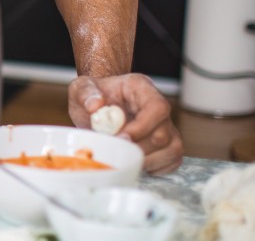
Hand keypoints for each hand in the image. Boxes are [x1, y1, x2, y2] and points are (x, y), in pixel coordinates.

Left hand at [68, 74, 182, 174]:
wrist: (97, 105)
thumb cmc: (92, 95)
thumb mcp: (81, 88)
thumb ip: (85, 93)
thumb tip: (96, 105)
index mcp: (142, 88)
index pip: (157, 108)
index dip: (142, 127)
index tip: (121, 138)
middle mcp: (158, 107)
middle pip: (164, 133)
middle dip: (140, 148)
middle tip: (117, 153)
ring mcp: (165, 126)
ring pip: (173, 148)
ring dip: (149, 161)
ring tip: (125, 159)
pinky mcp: (166, 143)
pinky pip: (173, 160)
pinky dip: (157, 168)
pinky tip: (136, 164)